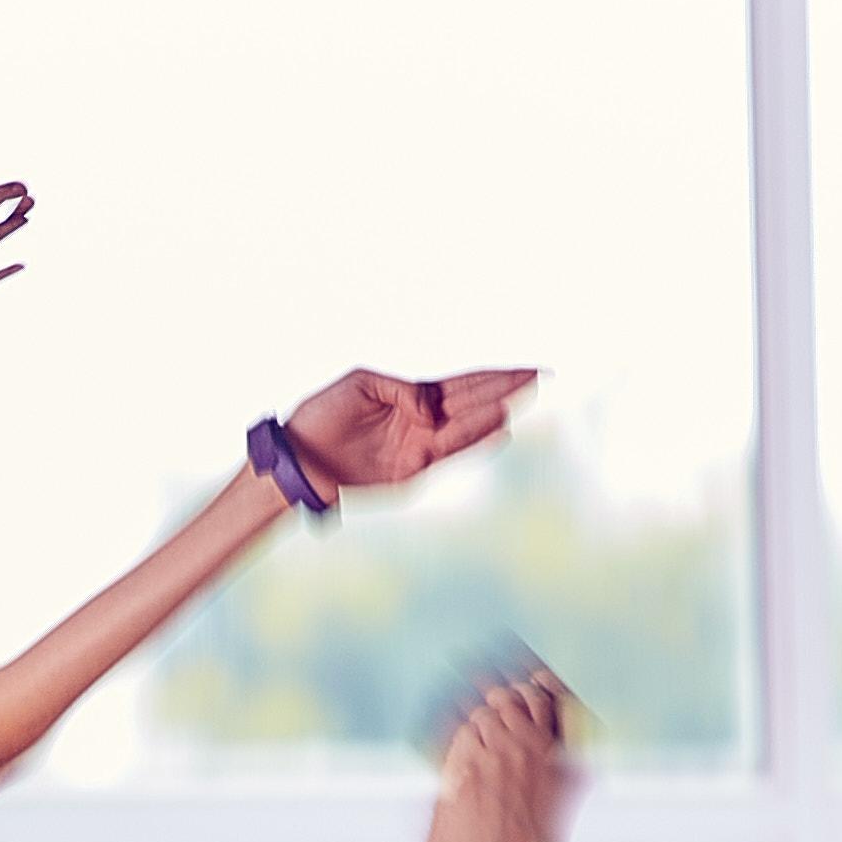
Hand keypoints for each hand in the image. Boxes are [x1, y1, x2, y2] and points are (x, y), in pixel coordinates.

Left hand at [282, 366, 537, 500]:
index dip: (497, 376)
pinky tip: (499, 430)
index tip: (529, 369)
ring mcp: (419, 447)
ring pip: (466, 428)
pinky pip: (448, 454)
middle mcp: (423, 421)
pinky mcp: (410, 472)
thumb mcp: (359, 384)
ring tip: (522, 400)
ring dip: (493, 413)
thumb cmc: (322, 416)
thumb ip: (400, 388)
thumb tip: (430, 407)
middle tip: (542, 376)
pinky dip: (472, 442)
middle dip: (508, 389)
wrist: (298, 458)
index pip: (464, 383)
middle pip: (474, 401)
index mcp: (413, 396)